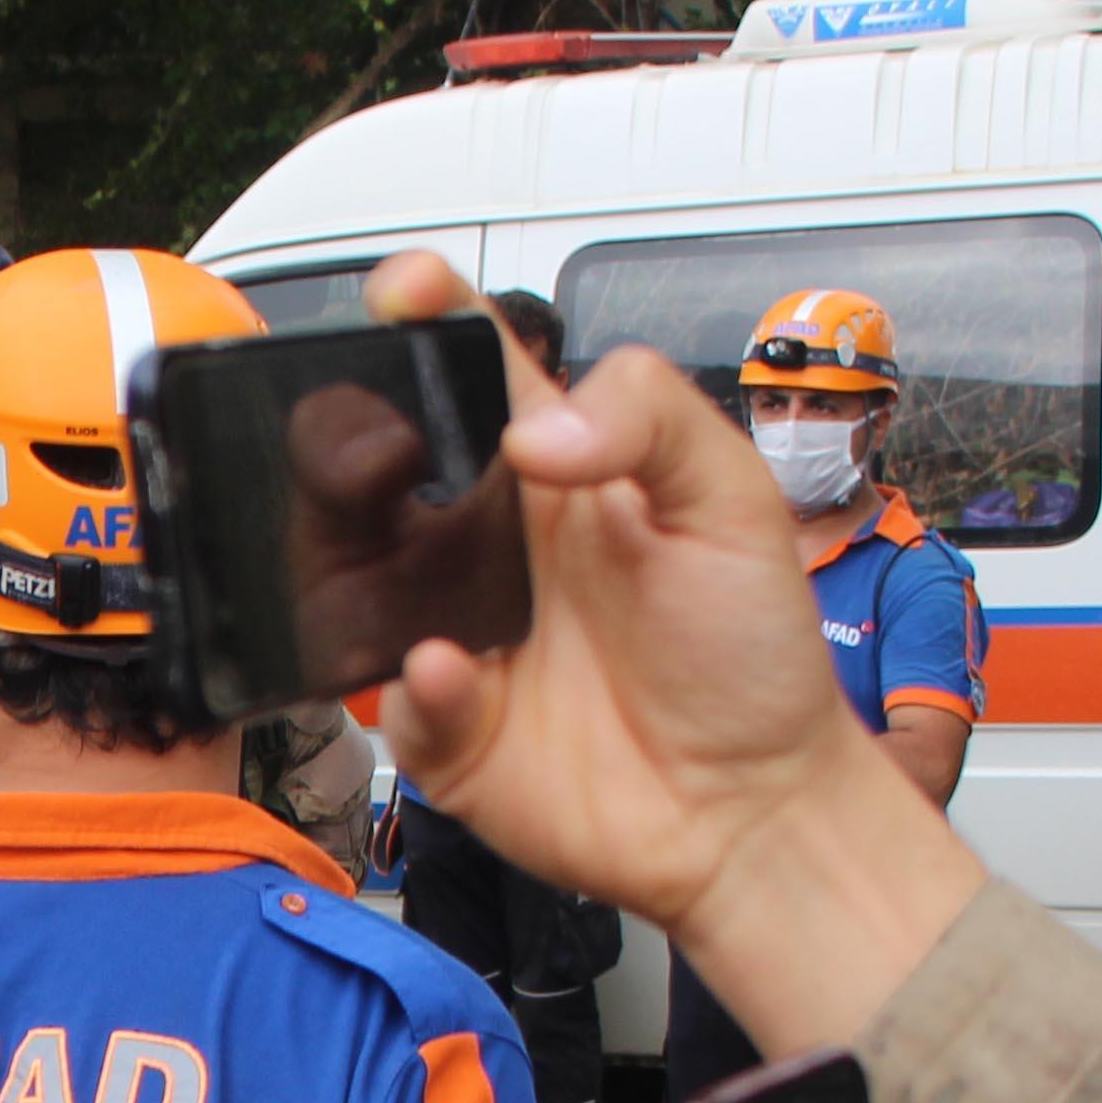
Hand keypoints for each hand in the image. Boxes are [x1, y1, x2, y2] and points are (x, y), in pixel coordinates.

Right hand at [354, 256, 866, 938]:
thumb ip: (648, 419)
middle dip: (345, 442)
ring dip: (350, 568)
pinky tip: (455, 675)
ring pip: (350, 578)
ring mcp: (456, 632)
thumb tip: (533, 428)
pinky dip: (412, 686)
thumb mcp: (733, 500)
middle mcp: (489, 544)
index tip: (404, 294)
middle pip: (378, 465)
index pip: (471, 366)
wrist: (756, 808)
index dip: (426, 316)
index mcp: (554, 469)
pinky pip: (389, 698)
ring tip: (411, 585)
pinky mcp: (445, 727)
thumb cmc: (750, 655)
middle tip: (372, 451)